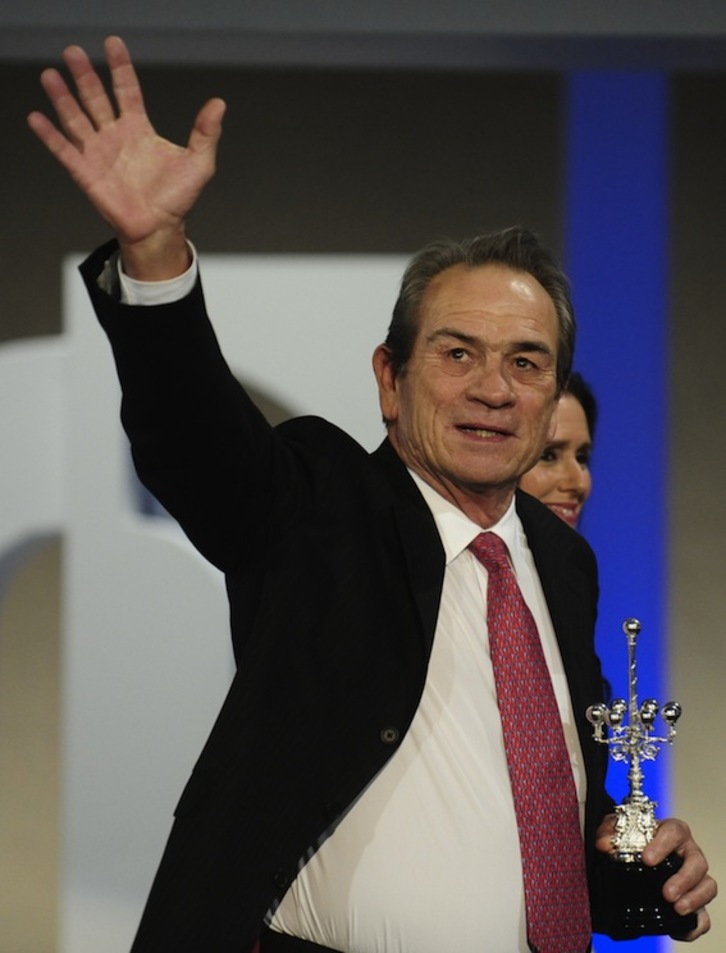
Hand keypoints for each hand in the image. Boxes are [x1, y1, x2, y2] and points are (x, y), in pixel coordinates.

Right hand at [27, 35, 225, 279]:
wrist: (160, 229)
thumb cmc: (177, 199)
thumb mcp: (199, 163)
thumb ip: (206, 134)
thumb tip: (219, 104)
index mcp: (139, 128)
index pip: (127, 90)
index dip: (120, 67)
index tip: (113, 43)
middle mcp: (115, 136)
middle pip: (96, 98)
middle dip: (85, 76)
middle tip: (73, 52)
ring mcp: (99, 153)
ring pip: (76, 119)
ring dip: (63, 98)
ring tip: (51, 75)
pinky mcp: (86, 173)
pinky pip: (64, 151)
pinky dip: (50, 136)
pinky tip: (37, 118)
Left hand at [596, 814, 716, 939]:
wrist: (634, 859)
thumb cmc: (632, 839)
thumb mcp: (618, 831)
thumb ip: (608, 832)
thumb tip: (604, 844)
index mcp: (671, 833)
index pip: (675, 831)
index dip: (664, 845)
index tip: (647, 859)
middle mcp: (687, 854)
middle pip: (697, 862)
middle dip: (684, 879)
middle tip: (667, 893)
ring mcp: (694, 879)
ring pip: (708, 886)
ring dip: (695, 899)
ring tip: (677, 908)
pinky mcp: (695, 902)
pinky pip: (704, 915)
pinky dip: (696, 924)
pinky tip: (680, 929)